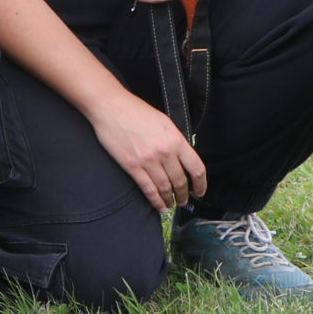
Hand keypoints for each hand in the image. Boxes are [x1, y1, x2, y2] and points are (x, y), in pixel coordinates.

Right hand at [88, 89, 206, 210]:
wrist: (111, 107)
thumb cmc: (136, 111)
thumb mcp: (164, 122)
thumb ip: (175, 141)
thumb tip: (182, 160)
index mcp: (176, 139)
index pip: (196, 168)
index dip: (201, 184)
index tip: (200, 191)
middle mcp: (165, 152)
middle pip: (180, 181)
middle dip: (183, 195)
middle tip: (183, 200)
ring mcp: (148, 160)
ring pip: (165, 188)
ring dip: (170, 200)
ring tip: (171, 204)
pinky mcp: (132, 166)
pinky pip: (148, 189)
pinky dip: (155, 201)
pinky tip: (159, 206)